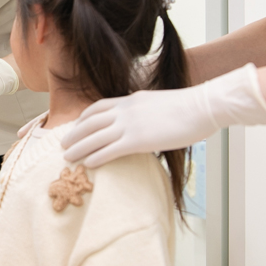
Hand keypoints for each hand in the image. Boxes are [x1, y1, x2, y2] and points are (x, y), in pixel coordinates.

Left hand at [61, 64, 265, 166]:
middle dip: (74, 134)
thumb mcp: (159, 104)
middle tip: (63, 145)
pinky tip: (87, 165)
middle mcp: (125, 110)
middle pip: (90, 122)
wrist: (202, 106)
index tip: (76, 126)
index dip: (84, 118)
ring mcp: (130, 124)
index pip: (99, 107)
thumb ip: (146, 112)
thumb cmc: (189, 107)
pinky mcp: (137, 140)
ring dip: (78, 148)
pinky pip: (109, 150)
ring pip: (94, 137)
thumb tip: (144, 122)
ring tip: (67, 158)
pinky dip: (95, 157)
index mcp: (131, 100)